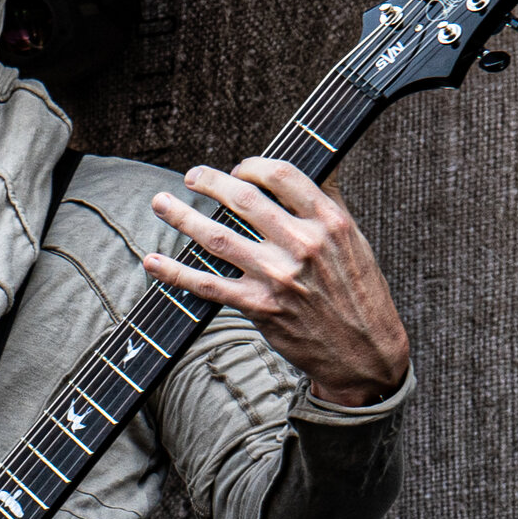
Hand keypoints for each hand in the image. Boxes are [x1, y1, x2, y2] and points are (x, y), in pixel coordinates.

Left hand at [145, 159, 409, 406]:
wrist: (364, 354)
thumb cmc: (359, 294)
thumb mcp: (354, 241)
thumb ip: (328, 203)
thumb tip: (308, 167)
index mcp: (328, 222)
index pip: (282, 175)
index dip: (253, 164)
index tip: (239, 169)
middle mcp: (302, 246)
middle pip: (244, 198)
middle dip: (210, 181)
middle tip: (192, 177)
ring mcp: (278, 277)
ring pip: (217, 237)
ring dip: (182, 217)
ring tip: (160, 203)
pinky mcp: (261, 308)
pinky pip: (209, 286)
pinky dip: (176, 273)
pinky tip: (153, 262)